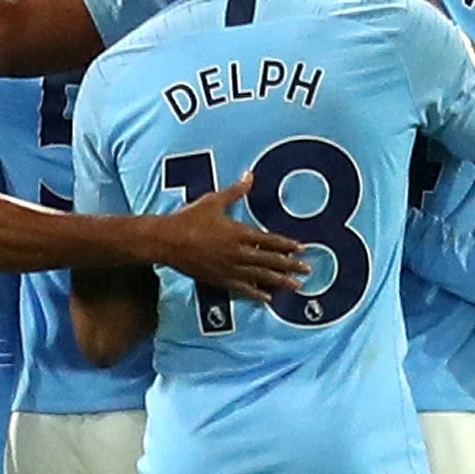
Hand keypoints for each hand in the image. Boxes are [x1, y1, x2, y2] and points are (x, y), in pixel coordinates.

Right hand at [148, 172, 309, 296]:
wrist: (167, 241)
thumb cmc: (189, 219)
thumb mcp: (213, 201)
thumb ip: (235, 191)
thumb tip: (249, 176)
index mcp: (238, 233)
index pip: (269, 240)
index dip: (287, 245)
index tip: (302, 248)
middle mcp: (237, 253)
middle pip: (269, 261)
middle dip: (290, 265)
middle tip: (307, 270)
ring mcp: (229, 268)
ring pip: (260, 277)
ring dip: (279, 281)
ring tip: (296, 287)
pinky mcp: (218, 279)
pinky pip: (242, 289)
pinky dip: (256, 293)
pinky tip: (268, 297)